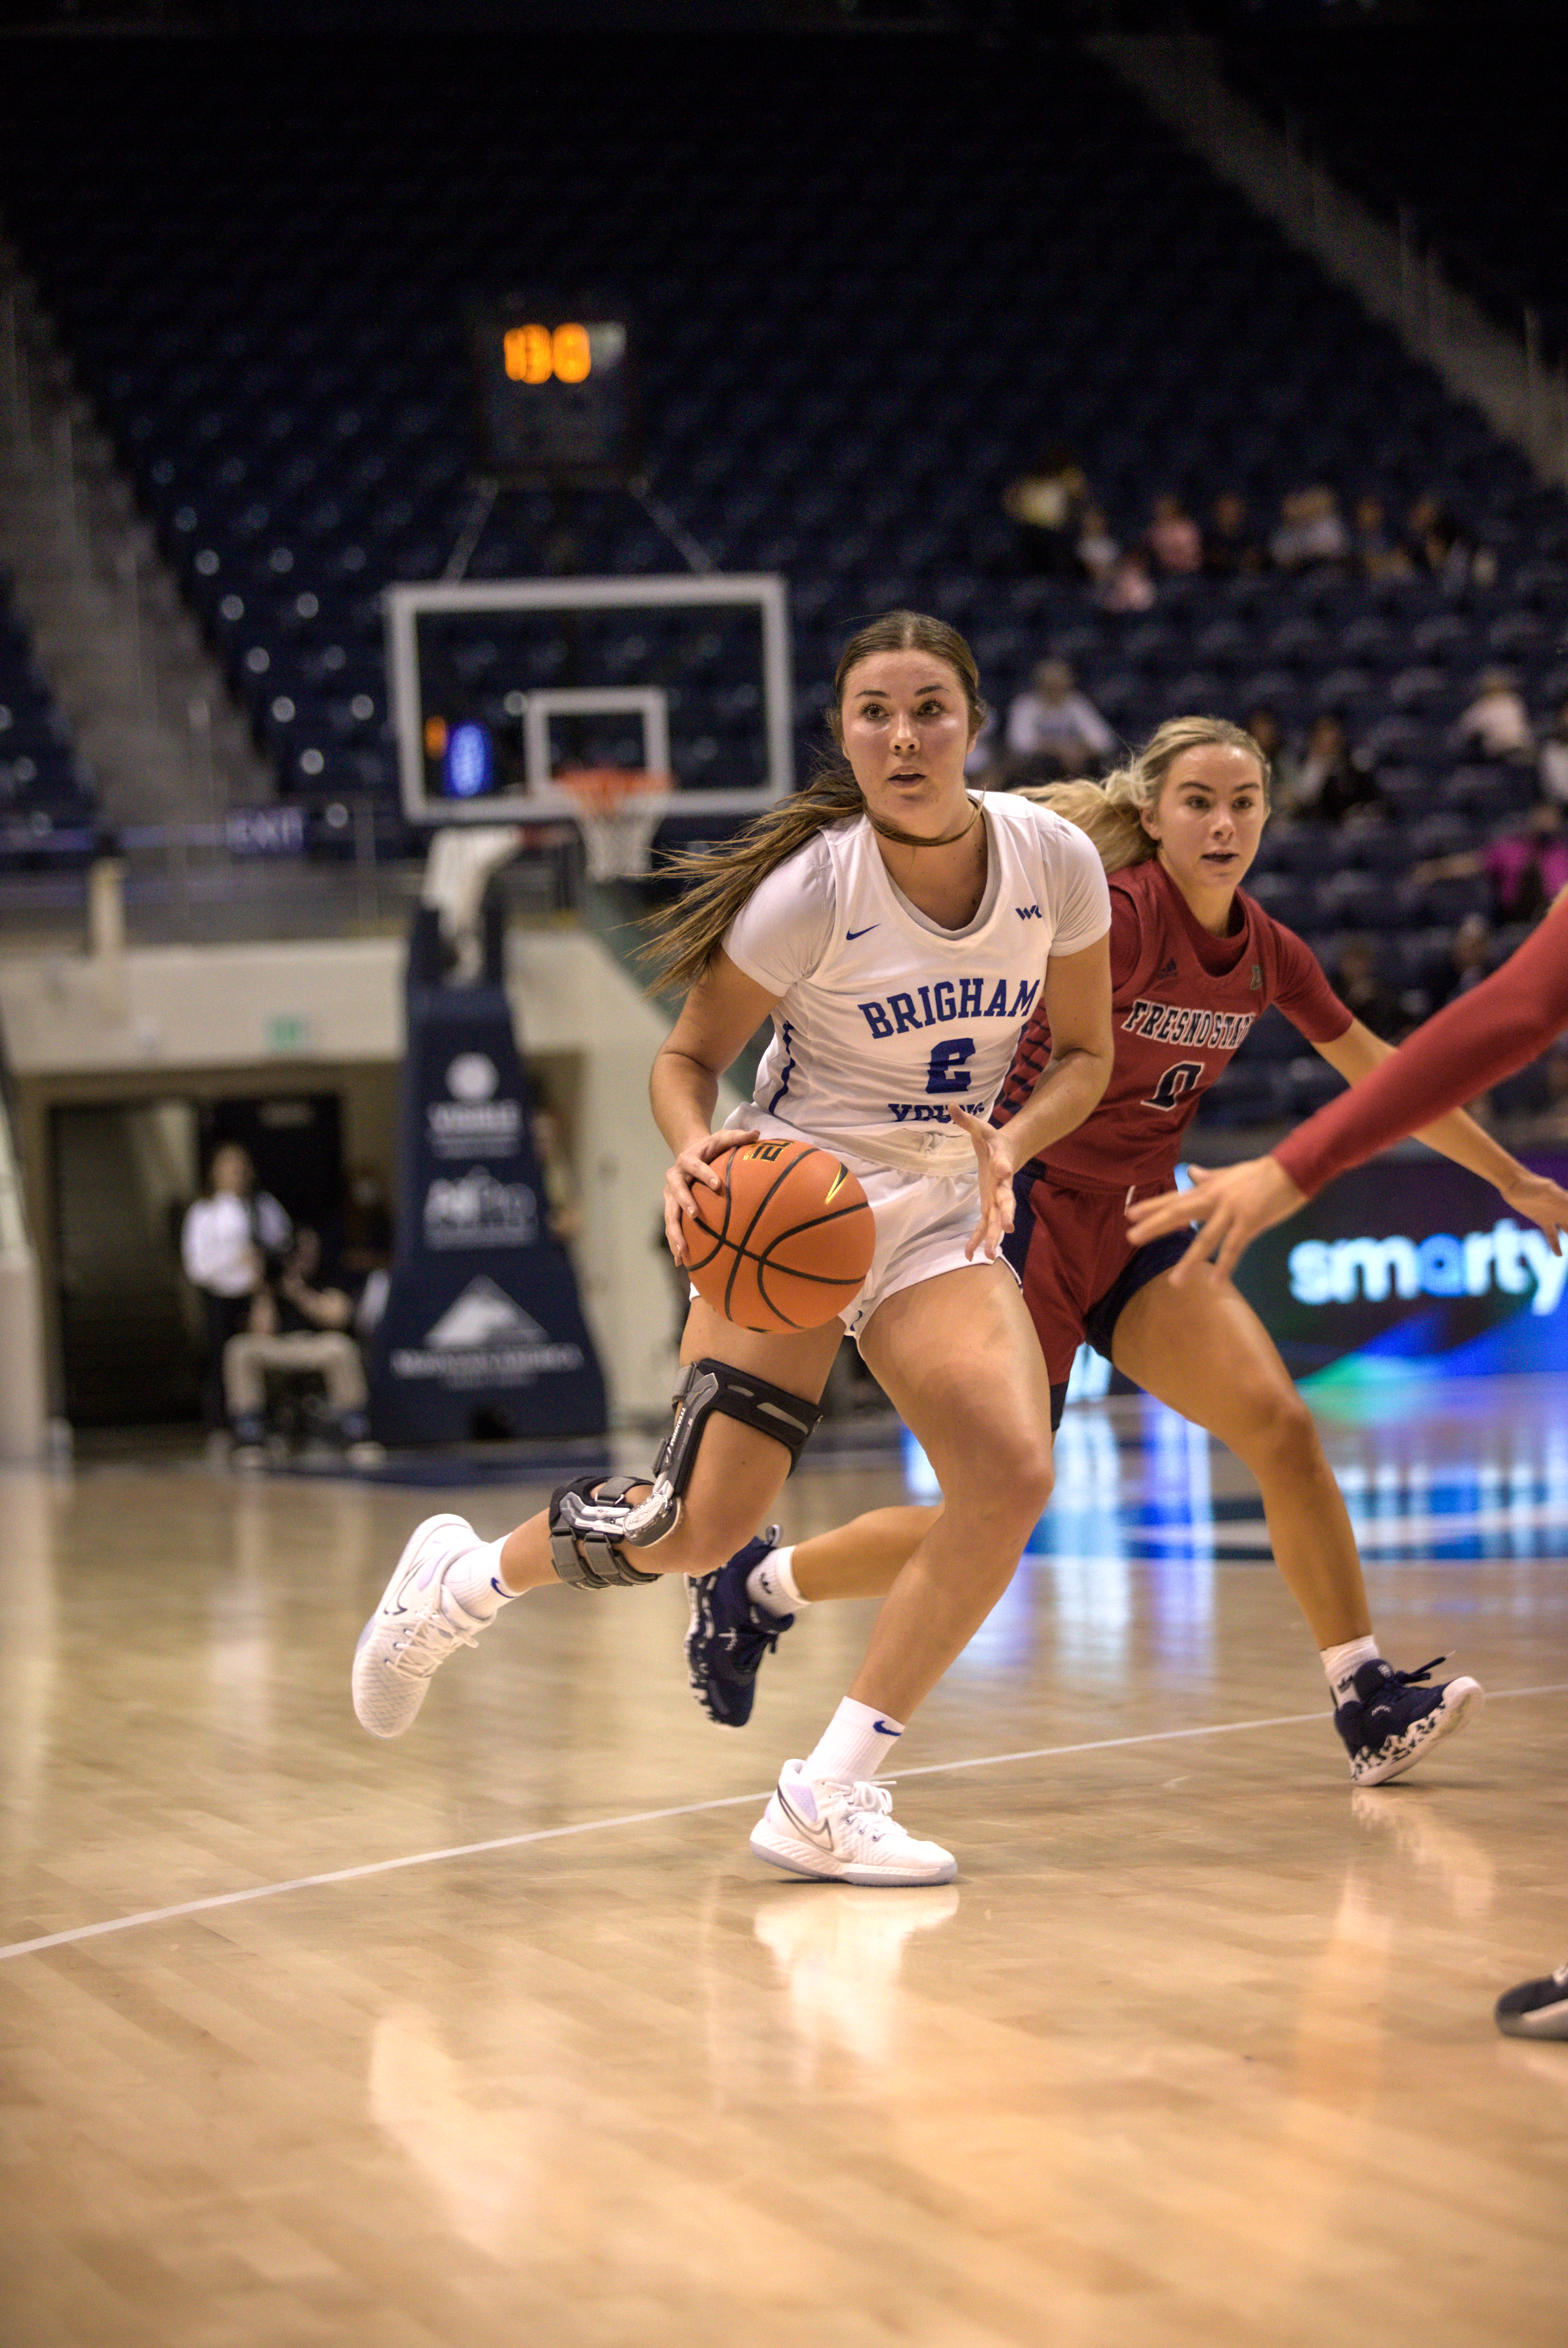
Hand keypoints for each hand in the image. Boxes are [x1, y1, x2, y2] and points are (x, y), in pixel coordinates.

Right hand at [662, 1128, 759, 1263]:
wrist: (689, 1151)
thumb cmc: (711, 1147)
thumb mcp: (724, 1137)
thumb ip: (739, 1137)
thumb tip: (758, 1135)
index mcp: (688, 1160)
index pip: (694, 1166)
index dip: (704, 1173)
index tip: (716, 1185)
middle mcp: (675, 1177)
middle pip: (676, 1191)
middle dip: (684, 1203)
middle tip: (695, 1215)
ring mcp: (671, 1194)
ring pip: (669, 1214)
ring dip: (675, 1232)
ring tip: (682, 1251)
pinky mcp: (672, 1207)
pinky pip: (672, 1226)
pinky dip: (676, 1243)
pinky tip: (680, 1263)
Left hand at [950, 1108, 1016, 1261]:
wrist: (1008, 1151)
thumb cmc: (992, 1140)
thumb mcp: (980, 1128)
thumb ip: (966, 1120)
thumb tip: (950, 1105)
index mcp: (1002, 1163)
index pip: (1004, 1165)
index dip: (1003, 1167)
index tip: (1004, 1171)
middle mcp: (1002, 1185)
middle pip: (1006, 1202)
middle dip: (1006, 1215)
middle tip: (1008, 1228)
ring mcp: (996, 1199)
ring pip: (996, 1220)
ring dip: (992, 1237)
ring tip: (988, 1255)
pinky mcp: (988, 1206)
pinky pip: (982, 1226)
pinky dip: (976, 1240)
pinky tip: (970, 1256)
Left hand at [1125, 1155, 1306, 1284]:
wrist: (1292, 1168)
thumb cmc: (1262, 1173)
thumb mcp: (1230, 1173)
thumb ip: (1209, 1176)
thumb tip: (1190, 1171)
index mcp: (1209, 1188)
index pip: (1175, 1198)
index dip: (1152, 1206)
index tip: (1130, 1214)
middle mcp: (1214, 1199)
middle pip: (1179, 1213)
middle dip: (1154, 1226)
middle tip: (1130, 1237)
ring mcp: (1231, 1211)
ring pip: (1205, 1238)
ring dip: (1189, 1261)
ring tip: (1174, 1282)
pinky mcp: (1249, 1222)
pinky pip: (1234, 1247)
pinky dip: (1225, 1266)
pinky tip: (1216, 1283)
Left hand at [1498, 1168, 1567, 1255]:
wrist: (1514, 1184)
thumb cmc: (1531, 1184)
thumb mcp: (1547, 1191)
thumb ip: (1561, 1199)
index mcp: (1566, 1201)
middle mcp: (1563, 1209)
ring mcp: (1553, 1215)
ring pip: (1567, 1230)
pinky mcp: (1543, 1220)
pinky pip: (1552, 1235)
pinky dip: (1555, 1245)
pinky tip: (1559, 1255)